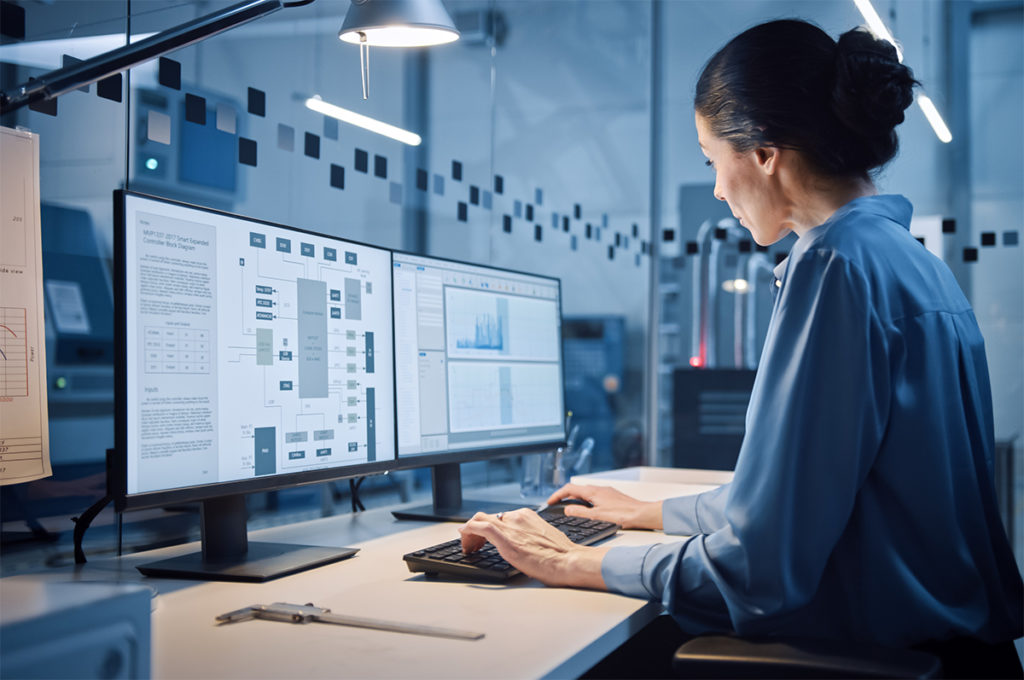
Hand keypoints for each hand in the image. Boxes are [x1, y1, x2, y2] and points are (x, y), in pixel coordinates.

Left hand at [459, 509, 607, 588]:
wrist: (568, 561)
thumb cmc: (561, 556)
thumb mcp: (543, 538)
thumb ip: (529, 536)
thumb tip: (522, 544)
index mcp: (526, 516)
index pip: (499, 517)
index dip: (487, 528)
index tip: (483, 539)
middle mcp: (517, 517)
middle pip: (487, 517)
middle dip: (476, 531)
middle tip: (473, 545)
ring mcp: (510, 526)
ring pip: (480, 520)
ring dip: (470, 533)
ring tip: (468, 547)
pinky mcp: (505, 538)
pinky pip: (480, 527)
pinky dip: (468, 531)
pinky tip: (464, 539)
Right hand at [545, 484, 662, 529]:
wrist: (642, 514)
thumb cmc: (623, 515)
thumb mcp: (597, 516)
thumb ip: (580, 512)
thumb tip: (567, 509)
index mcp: (593, 492)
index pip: (569, 489)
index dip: (557, 495)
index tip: (550, 502)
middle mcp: (599, 489)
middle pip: (577, 489)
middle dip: (565, 496)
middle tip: (557, 505)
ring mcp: (606, 492)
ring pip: (586, 493)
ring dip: (575, 499)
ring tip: (570, 509)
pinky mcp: (612, 497)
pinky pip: (594, 496)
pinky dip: (586, 501)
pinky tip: (589, 510)